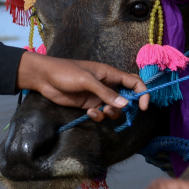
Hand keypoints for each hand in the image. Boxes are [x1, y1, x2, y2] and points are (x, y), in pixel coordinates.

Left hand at [16, 51, 149, 120]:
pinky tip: (89, 113)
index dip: (143, 93)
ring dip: (110, 113)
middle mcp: (107, 85)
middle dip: (124, 107)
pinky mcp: (89, 105)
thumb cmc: (66, 72)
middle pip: (126, 98)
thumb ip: (105, 93)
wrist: (44, 78)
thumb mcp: (87, 81)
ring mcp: (98, 96)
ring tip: (100, 111)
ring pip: (114, 109)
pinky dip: (98, 116)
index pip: (134, 82)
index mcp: (110, 74)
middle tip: (114, 110)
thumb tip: (125, 104)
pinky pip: (101, 114)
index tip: (143, 107)